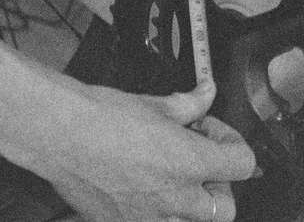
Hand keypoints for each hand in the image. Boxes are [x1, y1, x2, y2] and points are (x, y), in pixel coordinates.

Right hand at [37, 79, 254, 221]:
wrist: (60, 136)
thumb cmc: (102, 116)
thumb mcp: (153, 103)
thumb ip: (188, 104)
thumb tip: (206, 94)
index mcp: (190, 162)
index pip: (243, 164)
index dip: (232, 143)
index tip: (211, 131)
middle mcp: (177, 198)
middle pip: (225, 208)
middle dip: (216, 184)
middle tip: (197, 161)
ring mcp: (151, 220)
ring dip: (189, 206)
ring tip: (170, 180)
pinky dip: (156, 214)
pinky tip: (140, 189)